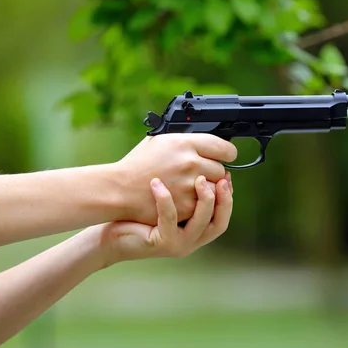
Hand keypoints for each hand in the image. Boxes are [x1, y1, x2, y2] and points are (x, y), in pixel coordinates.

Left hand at [91, 174, 232, 266]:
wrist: (112, 234)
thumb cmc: (138, 213)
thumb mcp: (167, 200)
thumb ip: (184, 188)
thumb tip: (199, 160)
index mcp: (195, 229)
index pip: (222, 216)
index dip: (228, 197)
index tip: (227, 176)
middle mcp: (191, 240)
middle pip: (220, 223)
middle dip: (224, 200)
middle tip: (221, 178)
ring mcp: (178, 244)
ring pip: (201, 224)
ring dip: (204, 199)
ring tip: (197, 178)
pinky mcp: (162, 243)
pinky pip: (170, 220)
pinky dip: (166, 200)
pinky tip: (158, 184)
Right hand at [114, 134, 236, 224]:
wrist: (120, 189)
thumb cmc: (138, 164)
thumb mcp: (160, 141)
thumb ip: (186, 141)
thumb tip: (207, 142)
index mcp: (184, 143)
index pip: (224, 148)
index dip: (227, 154)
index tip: (226, 157)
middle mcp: (190, 162)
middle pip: (221, 170)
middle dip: (214, 173)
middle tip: (202, 174)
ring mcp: (189, 185)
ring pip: (215, 189)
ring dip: (209, 190)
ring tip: (193, 188)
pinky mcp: (186, 205)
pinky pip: (204, 206)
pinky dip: (197, 204)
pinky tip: (185, 199)